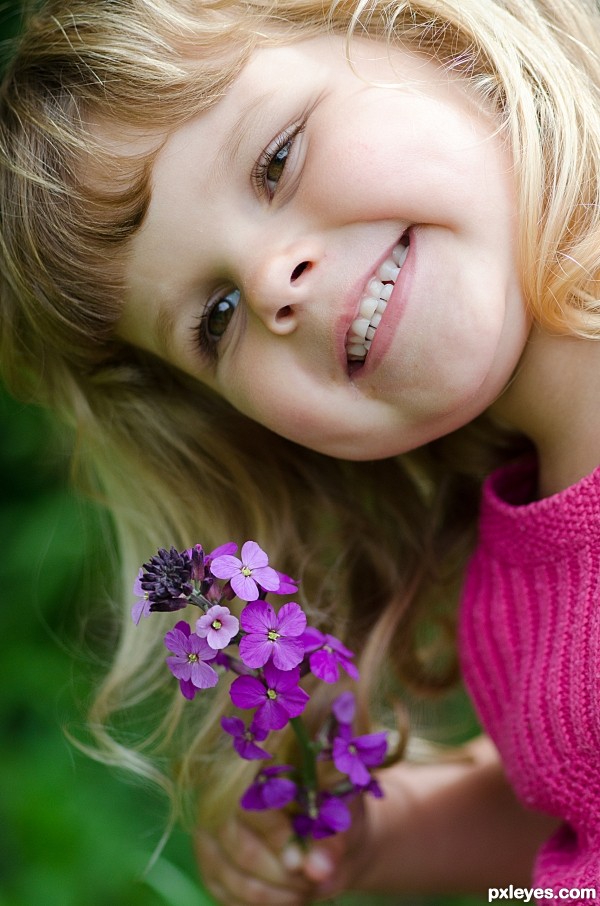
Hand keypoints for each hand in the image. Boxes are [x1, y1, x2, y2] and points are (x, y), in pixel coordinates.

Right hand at [194, 797, 370, 905]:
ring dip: (277, 894)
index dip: (277, 837)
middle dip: (283, 875)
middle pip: (241, 849)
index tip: (303, 863)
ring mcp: (208, 834)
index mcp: (253, 768)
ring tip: (305, 887)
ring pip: (235, 879)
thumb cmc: (331, 814)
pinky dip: (262, 904)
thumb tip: (318, 871)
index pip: (250, 804)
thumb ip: (329, 840)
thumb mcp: (338, 818)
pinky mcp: (209, 867)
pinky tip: (287, 894)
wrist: (324, 833)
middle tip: (313, 879)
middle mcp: (219, 797)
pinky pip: (227, 897)